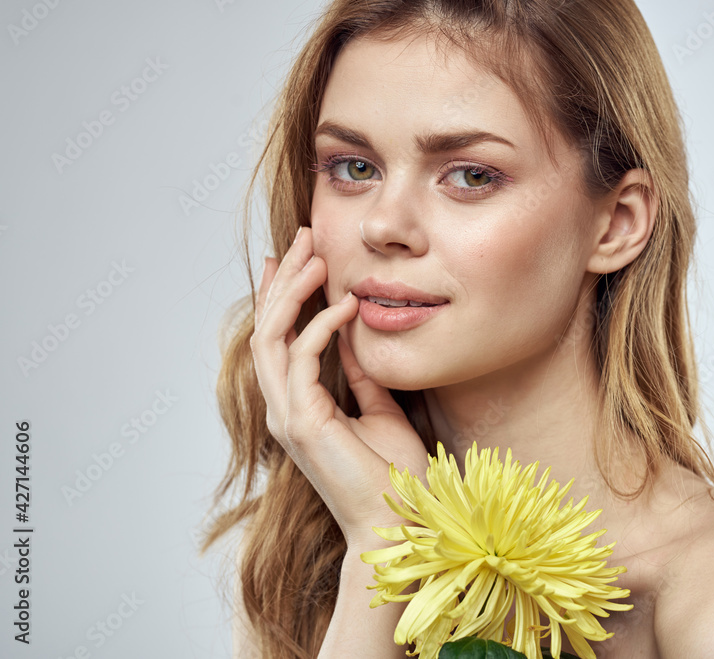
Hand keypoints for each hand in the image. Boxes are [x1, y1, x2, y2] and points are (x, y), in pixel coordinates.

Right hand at [249, 226, 431, 549]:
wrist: (398, 521)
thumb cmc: (393, 476)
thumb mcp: (380, 411)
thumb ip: (360, 376)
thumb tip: (355, 335)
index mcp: (299, 405)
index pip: (281, 338)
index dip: (283, 295)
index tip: (297, 256)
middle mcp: (284, 408)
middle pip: (268, 329)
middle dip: (283, 279)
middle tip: (303, 238)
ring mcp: (287, 416)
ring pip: (272, 338)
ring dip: (292, 292)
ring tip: (317, 255)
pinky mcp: (302, 423)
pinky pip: (301, 360)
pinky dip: (322, 326)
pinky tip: (347, 304)